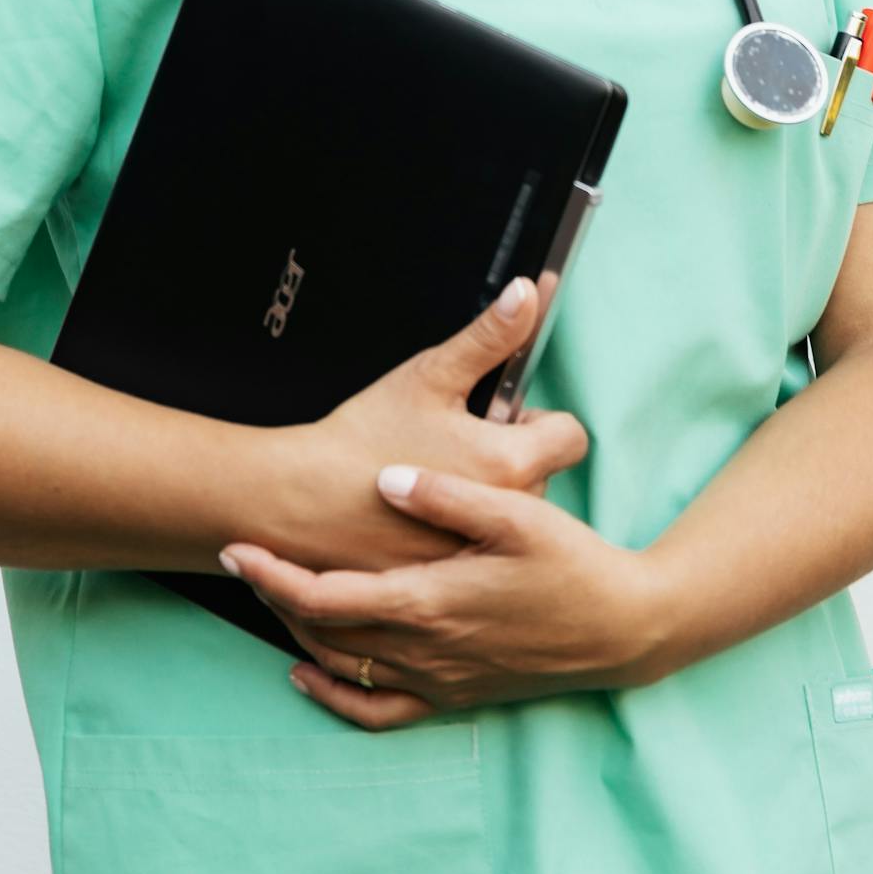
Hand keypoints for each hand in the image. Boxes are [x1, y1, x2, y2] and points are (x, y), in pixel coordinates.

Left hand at [222, 464, 666, 726]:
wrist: (624, 630)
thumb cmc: (574, 565)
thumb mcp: (518, 516)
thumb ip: (448, 496)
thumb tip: (388, 479)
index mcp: (432, 601)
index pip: (328, 596)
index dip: (274, 575)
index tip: (236, 547)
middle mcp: (426, 649)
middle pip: (324, 631)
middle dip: (274, 594)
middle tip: (241, 556)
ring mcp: (439, 678)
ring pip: (344, 667)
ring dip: (299, 633)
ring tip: (269, 591)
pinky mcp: (455, 695)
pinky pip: (379, 710)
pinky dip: (336, 696)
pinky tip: (311, 673)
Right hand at [271, 276, 589, 575]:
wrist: (303, 500)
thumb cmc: (364, 436)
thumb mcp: (430, 375)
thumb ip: (489, 336)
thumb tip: (528, 293)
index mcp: (509, 462)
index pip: (569, 436)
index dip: (537, 418)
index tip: (500, 414)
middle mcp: (504, 516)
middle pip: (539, 473)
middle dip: (507, 454)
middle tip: (453, 442)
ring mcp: (478, 554)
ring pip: (507, 512)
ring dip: (485, 493)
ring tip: (433, 476)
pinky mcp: (452, 580)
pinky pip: (476, 546)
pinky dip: (459, 530)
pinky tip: (422, 514)